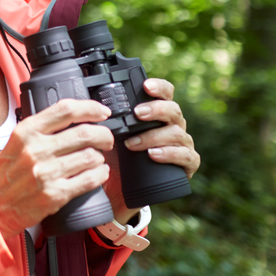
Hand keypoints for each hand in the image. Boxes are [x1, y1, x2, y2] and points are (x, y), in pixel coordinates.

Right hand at [0, 99, 114, 241]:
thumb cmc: (3, 173)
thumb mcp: (16, 142)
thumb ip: (40, 129)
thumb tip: (73, 119)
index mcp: (27, 131)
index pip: (66, 110)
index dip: (91, 108)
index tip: (102, 112)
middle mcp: (36, 149)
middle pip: (85, 133)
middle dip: (104, 134)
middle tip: (106, 139)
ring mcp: (46, 173)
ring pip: (91, 156)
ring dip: (100, 156)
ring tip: (97, 158)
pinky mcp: (55, 194)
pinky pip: (89, 180)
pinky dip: (101, 174)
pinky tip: (99, 173)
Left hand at [102, 78, 200, 223]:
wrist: (121, 189)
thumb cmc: (116, 157)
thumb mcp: (109, 134)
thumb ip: (106, 118)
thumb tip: (88, 100)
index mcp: (158, 114)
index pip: (165, 94)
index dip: (159, 87)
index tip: (146, 86)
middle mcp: (173, 126)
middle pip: (173, 110)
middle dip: (156, 109)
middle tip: (137, 113)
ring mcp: (182, 144)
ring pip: (177, 133)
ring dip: (153, 136)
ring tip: (133, 143)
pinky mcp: (187, 164)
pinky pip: (186, 156)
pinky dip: (169, 154)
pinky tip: (153, 154)